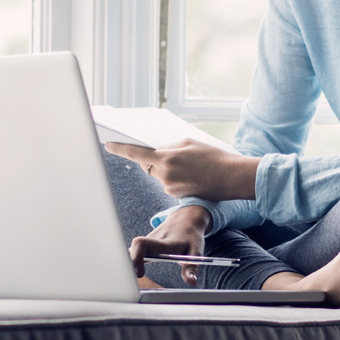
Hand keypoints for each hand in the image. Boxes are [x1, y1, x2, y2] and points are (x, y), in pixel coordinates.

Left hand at [105, 139, 259, 200]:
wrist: (231, 177)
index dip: (120, 149)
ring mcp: (170, 188)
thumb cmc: (213, 157)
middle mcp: (165, 175)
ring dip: (168, 169)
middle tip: (169, 154)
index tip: (108, 145)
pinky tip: (193, 175)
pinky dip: (176, 179)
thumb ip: (169, 146)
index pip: (136, 153)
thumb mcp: (189, 143)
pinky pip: (169, 184)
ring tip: (190, 165)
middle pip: (148, 165)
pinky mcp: (177, 196)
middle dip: (153, 160)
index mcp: (166, 158)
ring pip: (160, 175)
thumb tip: (158, 151)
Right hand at [129, 205, 210, 285]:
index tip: (140, 273)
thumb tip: (192, 282)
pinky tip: (133, 270)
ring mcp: (147, 240)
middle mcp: (152, 240)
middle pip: (133, 248)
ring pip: (132, 250)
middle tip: (133, 279)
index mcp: (164, 242)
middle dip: (128, 264)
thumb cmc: (191, 236)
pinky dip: (132, 261)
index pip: (142, 244)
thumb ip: (191, 268)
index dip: (136, 257)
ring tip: (130, 277)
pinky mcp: (145, 243)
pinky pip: (135, 251)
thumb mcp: (196, 252)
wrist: (186, 219)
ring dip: (129, 263)